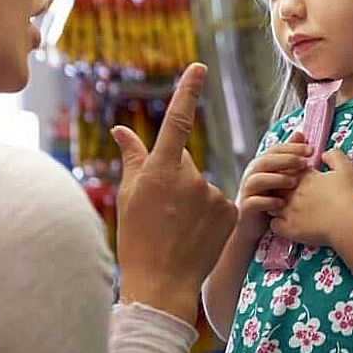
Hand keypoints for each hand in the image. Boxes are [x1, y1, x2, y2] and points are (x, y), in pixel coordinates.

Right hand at [111, 63, 236, 324]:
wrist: (162, 284)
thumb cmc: (137, 240)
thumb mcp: (128, 197)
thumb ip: (132, 158)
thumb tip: (121, 129)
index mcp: (160, 171)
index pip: (176, 122)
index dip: (188, 91)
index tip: (199, 67)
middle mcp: (190, 178)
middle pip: (183, 162)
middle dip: (172, 177)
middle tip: (160, 210)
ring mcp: (213, 195)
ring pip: (201, 186)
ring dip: (191, 200)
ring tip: (176, 229)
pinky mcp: (231, 212)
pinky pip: (219, 204)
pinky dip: (209, 215)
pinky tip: (196, 235)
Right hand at [235, 131, 310, 243]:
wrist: (254, 226)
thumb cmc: (271, 198)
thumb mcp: (281, 175)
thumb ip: (289, 156)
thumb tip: (300, 134)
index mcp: (261, 165)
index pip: (275, 149)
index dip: (292, 147)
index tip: (311, 150)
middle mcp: (252, 174)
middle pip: (266, 161)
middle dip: (286, 160)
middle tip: (304, 163)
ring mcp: (247, 191)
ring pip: (257, 180)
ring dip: (276, 179)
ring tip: (294, 182)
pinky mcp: (245, 207)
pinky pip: (254, 202)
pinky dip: (267, 201)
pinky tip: (281, 203)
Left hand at [270, 149, 352, 246]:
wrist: (349, 220)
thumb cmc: (349, 195)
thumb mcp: (346, 168)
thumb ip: (334, 156)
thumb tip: (324, 154)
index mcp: (304, 177)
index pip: (286, 170)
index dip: (289, 174)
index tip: (297, 180)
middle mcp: (292, 192)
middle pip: (275, 186)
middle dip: (280, 189)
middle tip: (290, 194)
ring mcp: (289, 210)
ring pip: (271, 205)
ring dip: (276, 206)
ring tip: (287, 210)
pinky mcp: (289, 229)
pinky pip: (274, 225)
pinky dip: (278, 225)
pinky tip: (286, 224)